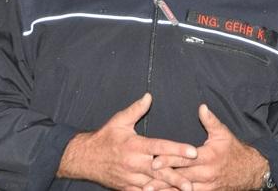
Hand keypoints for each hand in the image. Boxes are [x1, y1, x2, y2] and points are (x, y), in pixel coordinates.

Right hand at [57, 93, 197, 189]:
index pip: (160, 147)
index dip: (177, 149)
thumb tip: (149, 96)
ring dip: (169, 188)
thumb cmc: (104, 138)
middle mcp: (134, 163)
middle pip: (160, 171)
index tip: (193, 152)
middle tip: (192, 183)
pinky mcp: (127, 188)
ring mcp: (130, 178)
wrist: (84, 159)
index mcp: (135, 146)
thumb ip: (136, 109)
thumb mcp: (119, 121)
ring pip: (154, 185)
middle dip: (177, 178)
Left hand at [151, 104, 267, 190]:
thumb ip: (211, 121)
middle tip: (144, 181)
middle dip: (162, 179)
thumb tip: (201, 106)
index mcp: (208, 157)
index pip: (185, 159)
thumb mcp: (224, 134)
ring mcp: (206, 186)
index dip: (169, 160)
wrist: (251, 172)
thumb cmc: (234, 151)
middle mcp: (206, 174)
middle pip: (180, 176)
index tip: (154, 160)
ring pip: (183, 190)